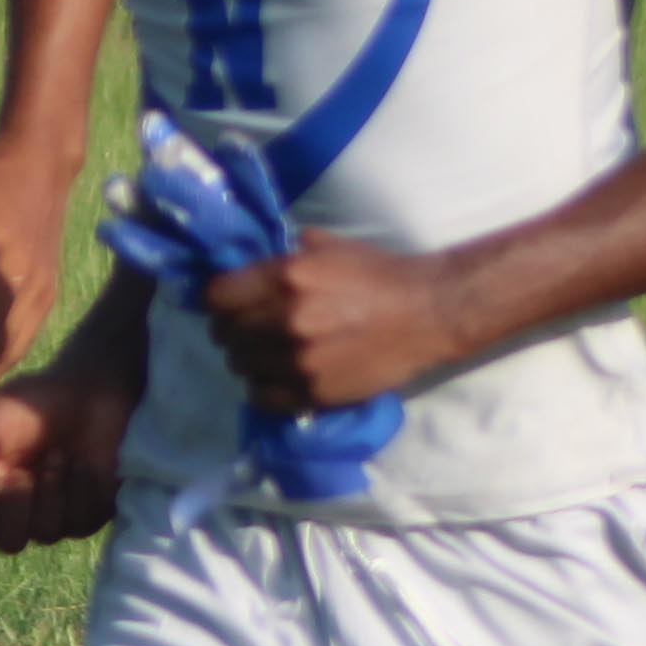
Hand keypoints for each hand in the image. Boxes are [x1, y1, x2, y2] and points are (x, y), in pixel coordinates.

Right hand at [0, 370, 131, 552]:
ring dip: (51, 492)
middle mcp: (17, 512)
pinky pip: (80, 523)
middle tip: (24, 471)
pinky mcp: (89, 513)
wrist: (83, 390)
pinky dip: (79, 489)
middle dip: (17, 506)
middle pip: (9, 542)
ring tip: (57, 455)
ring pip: (46, 534)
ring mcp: (55, 516)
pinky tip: (81, 462)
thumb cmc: (25, 403)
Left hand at [192, 231, 473, 413]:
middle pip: (224, 334)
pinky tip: (278, 377)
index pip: (216, 297)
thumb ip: (285, 256)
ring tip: (267, 354)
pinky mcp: (314, 392)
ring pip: (239, 366)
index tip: (230, 304)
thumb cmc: (380, 275)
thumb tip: (249, 263)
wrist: (430, 313)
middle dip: (232, 331)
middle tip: (249, 330)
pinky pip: (262, 397)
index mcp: (286, 277)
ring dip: (248, 360)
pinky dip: (263, 388)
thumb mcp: (329, 248)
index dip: (220, 301)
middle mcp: (286, 319)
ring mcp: (299, 360)